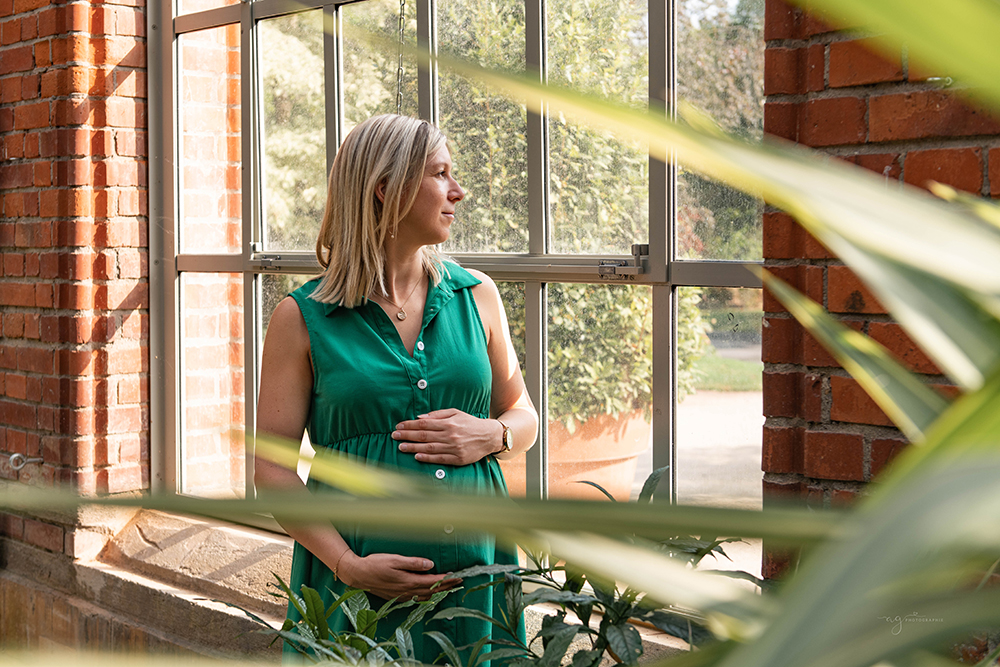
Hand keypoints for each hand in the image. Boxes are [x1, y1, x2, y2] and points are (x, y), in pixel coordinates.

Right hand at [338, 552, 461, 600]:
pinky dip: (427, 596)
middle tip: (459, 583)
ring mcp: (402, 596)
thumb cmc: (375, 564)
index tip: (458, 576)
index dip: (447, 580)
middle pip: (432, 591)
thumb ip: (414, 563)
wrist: (358, 575)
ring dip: (438, 593)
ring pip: (425, 596)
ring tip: (449, 588)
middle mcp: (407, 591)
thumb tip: (431, 565)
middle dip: (446, 587)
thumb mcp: (395, 559)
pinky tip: (429, 593)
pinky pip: (416, 598)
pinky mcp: (397, 597)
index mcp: (408, 581)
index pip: (433, 581)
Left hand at [392, 408, 502, 464]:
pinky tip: (416, 456)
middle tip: (394, 436)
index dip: (409, 425)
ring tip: (400, 447)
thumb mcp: (456, 413)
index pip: (424, 423)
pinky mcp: (458, 459)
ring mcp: (454, 448)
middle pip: (424, 435)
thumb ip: (438, 415)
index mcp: (449, 423)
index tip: (399, 426)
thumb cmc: (470, 423)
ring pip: (429, 448)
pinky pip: (439, 458)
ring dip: (413, 447)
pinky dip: (427, 457)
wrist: (489, 436)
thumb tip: (420, 418)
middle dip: (407, 435)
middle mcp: (450, 435)